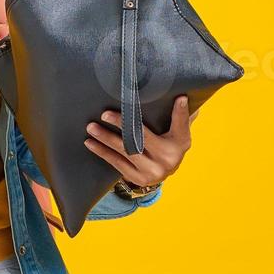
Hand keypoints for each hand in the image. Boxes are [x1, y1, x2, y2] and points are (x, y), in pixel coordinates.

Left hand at [83, 95, 198, 188]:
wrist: (163, 172)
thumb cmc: (168, 143)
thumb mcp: (177, 130)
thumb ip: (179, 115)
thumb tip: (183, 96)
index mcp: (181, 142)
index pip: (182, 124)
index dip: (182, 112)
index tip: (180, 98)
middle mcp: (169, 158)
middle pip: (143, 138)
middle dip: (122, 125)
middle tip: (105, 114)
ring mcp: (153, 171)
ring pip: (126, 151)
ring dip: (106, 138)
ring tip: (91, 128)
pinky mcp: (138, 178)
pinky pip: (117, 163)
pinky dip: (102, 152)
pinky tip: (91, 143)